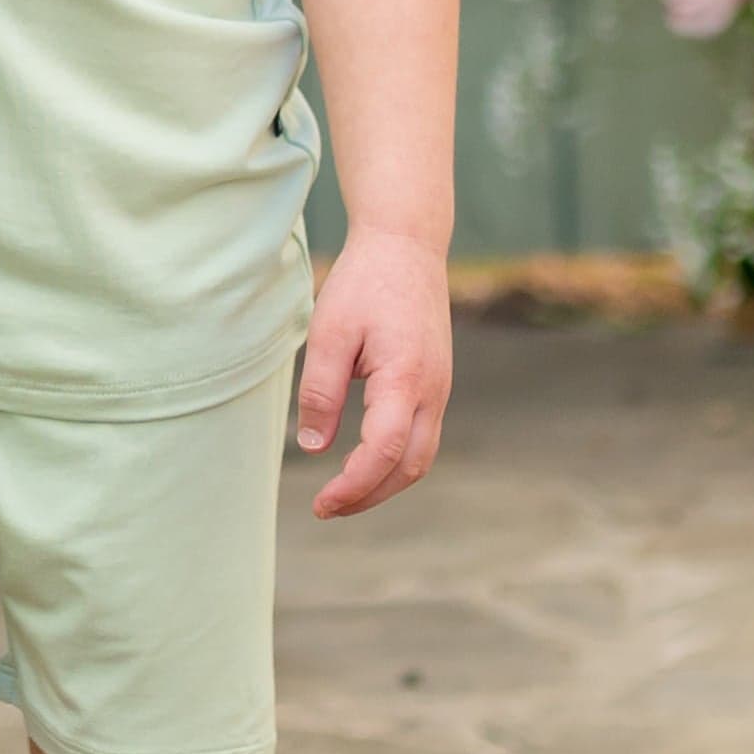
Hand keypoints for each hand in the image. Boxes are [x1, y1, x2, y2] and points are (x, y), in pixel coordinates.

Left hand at [293, 230, 450, 517]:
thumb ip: (320, 392)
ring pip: (420, 456)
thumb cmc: (365, 283)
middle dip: (368, 496)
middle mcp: (433, 391)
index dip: (352, 486)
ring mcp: (440, 389)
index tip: (321, 503)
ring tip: (341, 494)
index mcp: (406, 378)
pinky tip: (363, 461)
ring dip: (383, 483)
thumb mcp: (328, 333)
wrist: (407, 245)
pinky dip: (394, 460)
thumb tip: (313, 447)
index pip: (383, 451)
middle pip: (409, 467)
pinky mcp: (436, 384)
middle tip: (325, 508)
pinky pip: (422, 437)